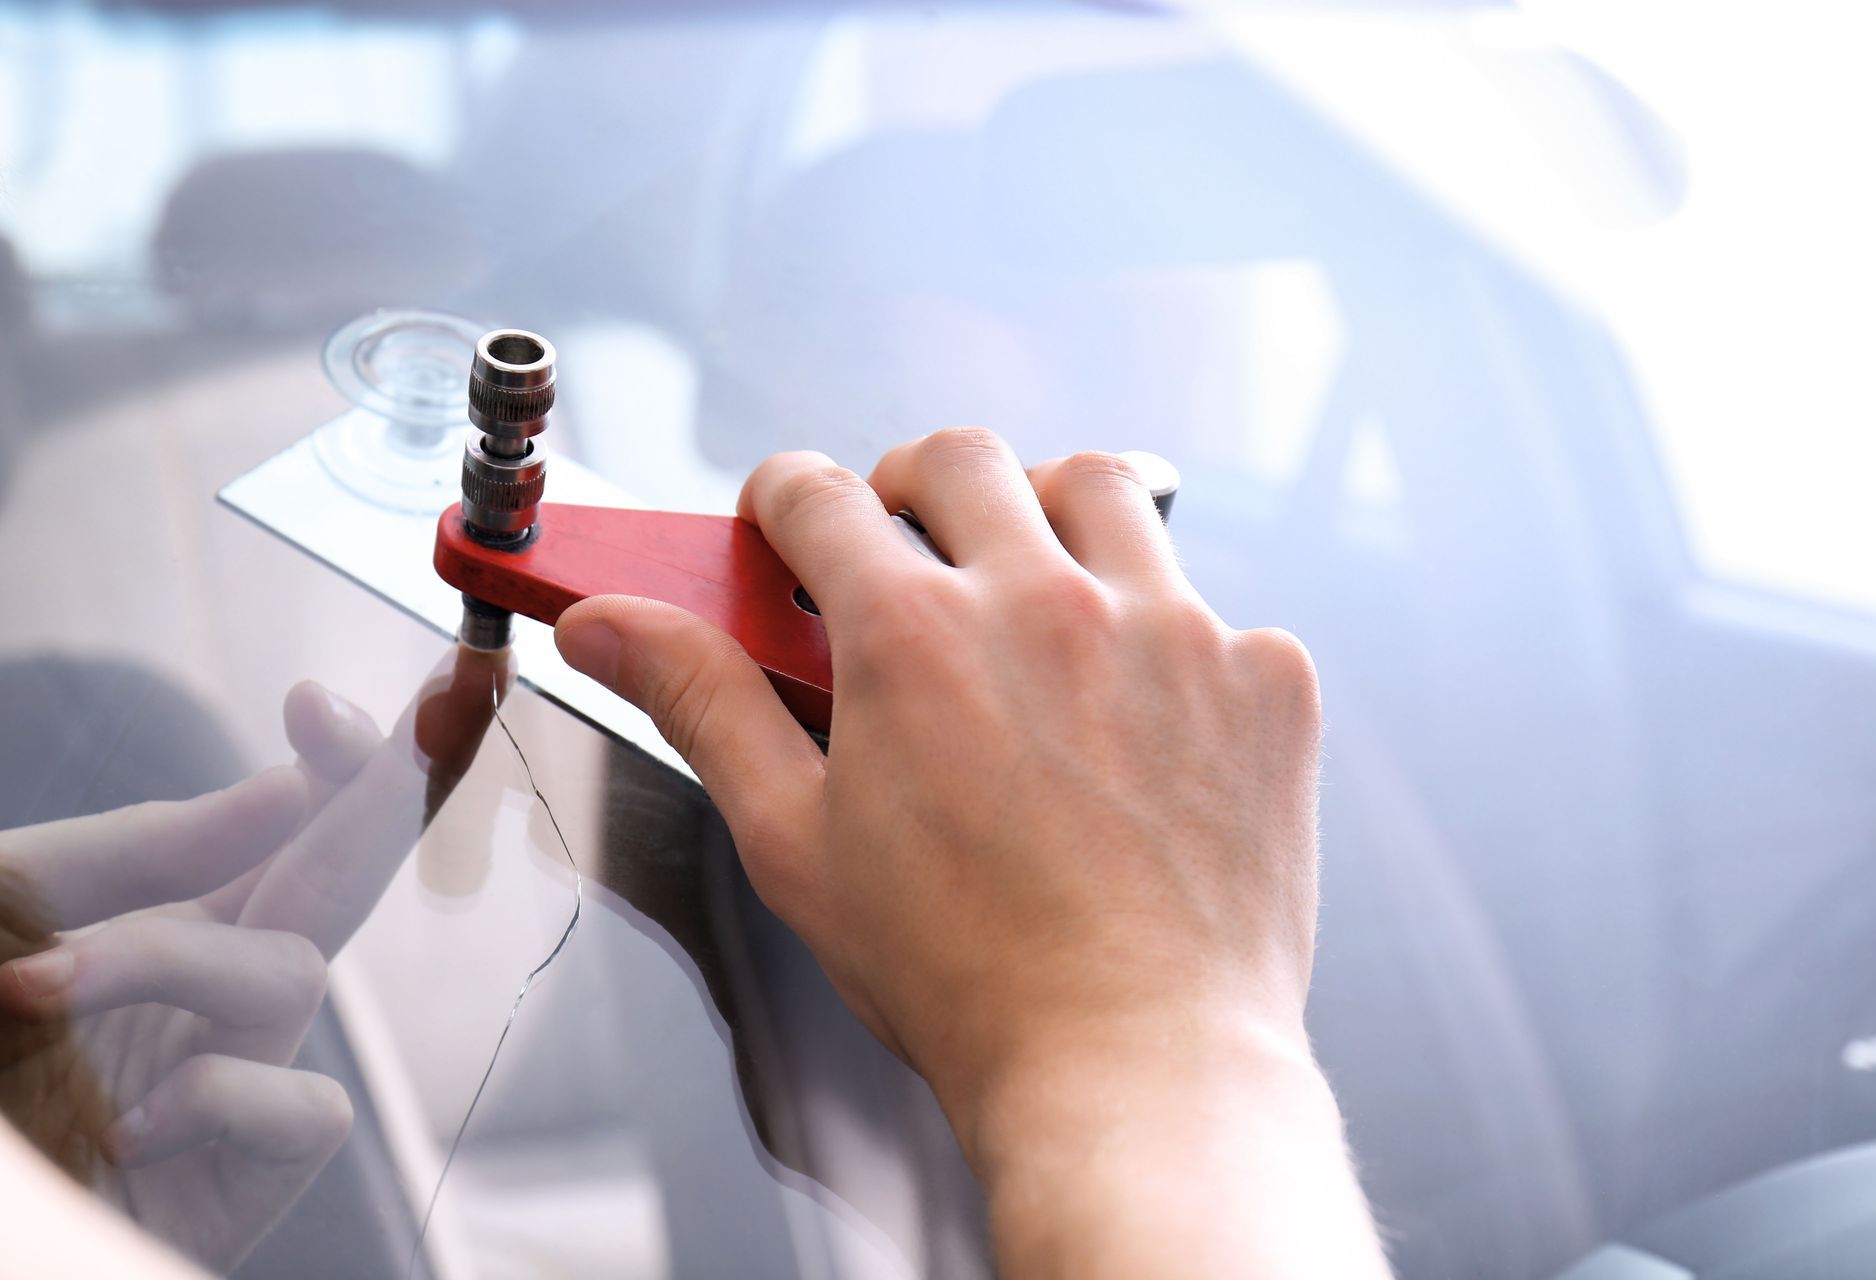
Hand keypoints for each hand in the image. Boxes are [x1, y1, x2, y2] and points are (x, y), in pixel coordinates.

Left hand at [0, 646, 506, 1272]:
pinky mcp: (251, 1178)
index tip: (312, 704)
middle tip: (421, 720)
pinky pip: (309, 1108)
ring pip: (296, 974)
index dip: (331, 762)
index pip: (286, 822)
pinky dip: (220, 1098)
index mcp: (164, 915)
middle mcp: (212, 992)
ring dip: (164, 962)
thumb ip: (137, 852)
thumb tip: (287, 788)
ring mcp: (237, 1079)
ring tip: (34, 992)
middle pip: (339, 876)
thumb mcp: (9, 912)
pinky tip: (127, 1131)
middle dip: (384, 798)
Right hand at [554, 430, 1387, 1277]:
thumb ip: (703, 703)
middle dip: (910, 486)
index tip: (790, 527)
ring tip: (1028, 585)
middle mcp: (1048, 603)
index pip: (820, 495)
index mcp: (914, 635)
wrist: (1136, 1067)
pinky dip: (1167, 631)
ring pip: (1101, 488)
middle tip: (903, 545)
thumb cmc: (964, 979)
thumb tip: (610, 622)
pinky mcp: (1263, 678)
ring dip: (1047, 516)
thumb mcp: (796, 840)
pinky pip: (1211, 600)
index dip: (784, 503)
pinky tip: (1138, 706)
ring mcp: (1173, 630)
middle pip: (961, 458)